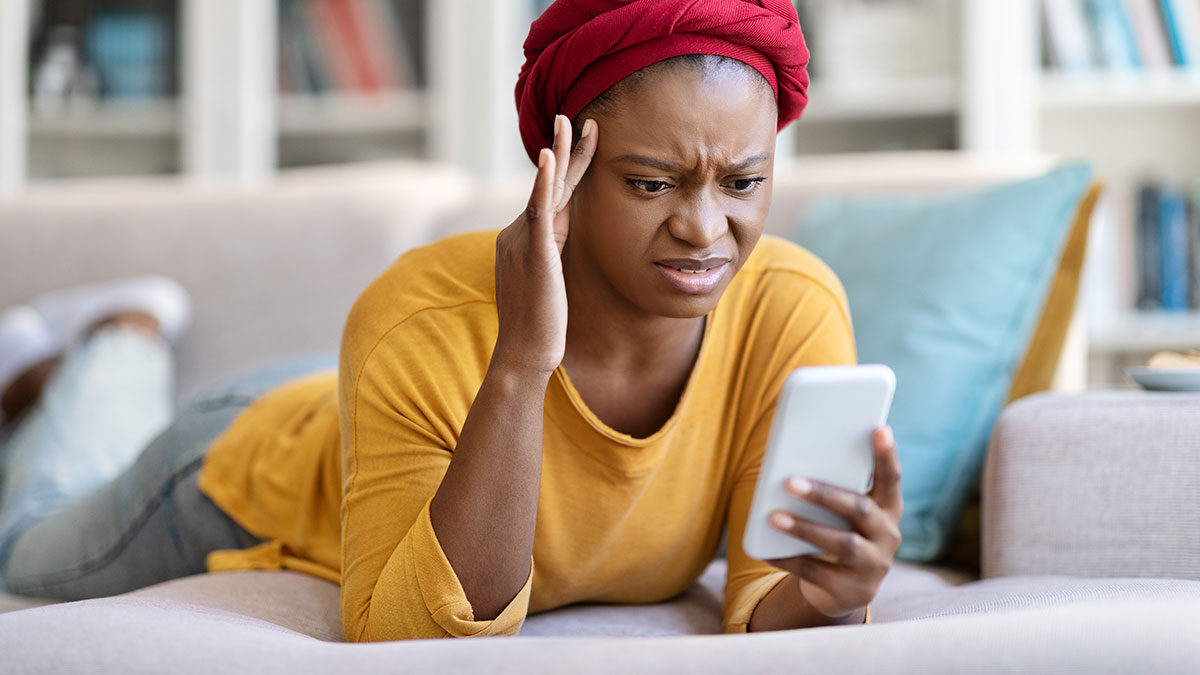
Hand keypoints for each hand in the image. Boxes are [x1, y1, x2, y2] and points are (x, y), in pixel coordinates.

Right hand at [493, 115, 597, 375]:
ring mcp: (523, 241)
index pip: (549, 194)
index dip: (567, 167)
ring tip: (567, 123)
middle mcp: (519, 233)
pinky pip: (538, 210)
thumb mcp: (548, 279)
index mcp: (526, 238)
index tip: (583, 139)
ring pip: (544, 189)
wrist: (525, 354)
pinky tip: (548, 156)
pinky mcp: (533, 253)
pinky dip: (542, 181)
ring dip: (557, 153)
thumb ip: (551, 252)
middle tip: (573, 116)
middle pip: (547, 183)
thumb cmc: (540, 325)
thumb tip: (560, 237)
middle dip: (562, 149)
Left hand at [765, 426, 902, 619]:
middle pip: (860, 510)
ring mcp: (874, 566)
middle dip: (825, 495)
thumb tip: (790, 464)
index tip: (880, 428)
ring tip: (773, 516)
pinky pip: (818, 574)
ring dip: (805, 528)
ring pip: (842, 545)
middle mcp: (888, 536)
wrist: (841, 589)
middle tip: (790, 482)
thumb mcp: (842, 512)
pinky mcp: (853, 591)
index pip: (892, 478)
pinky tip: (766, 550)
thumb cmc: (837, 532)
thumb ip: (833, 488)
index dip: (887, 455)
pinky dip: (790, 560)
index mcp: (888, 508)